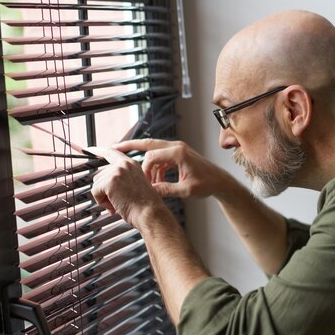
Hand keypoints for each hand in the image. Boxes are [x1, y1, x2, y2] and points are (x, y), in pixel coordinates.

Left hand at [87, 146, 170, 227]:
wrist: (150, 213)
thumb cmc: (144, 206)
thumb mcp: (133, 186)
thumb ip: (119, 180)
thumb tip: (101, 185)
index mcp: (131, 164)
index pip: (111, 152)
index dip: (98, 150)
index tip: (89, 149)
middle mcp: (124, 164)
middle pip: (100, 175)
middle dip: (105, 190)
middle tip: (119, 200)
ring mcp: (117, 171)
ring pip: (97, 184)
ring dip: (104, 197)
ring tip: (119, 202)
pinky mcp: (110, 181)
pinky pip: (95, 191)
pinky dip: (101, 202)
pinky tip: (114, 205)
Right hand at [114, 139, 230, 198]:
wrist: (221, 182)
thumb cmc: (207, 185)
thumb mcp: (186, 191)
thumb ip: (167, 190)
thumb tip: (149, 191)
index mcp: (178, 153)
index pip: (151, 155)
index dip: (144, 169)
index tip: (144, 182)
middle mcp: (176, 146)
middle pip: (147, 143)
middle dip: (130, 146)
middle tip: (113, 148)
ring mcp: (177, 149)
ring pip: (153, 150)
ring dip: (147, 164)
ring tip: (143, 179)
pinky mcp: (178, 154)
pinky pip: (160, 157)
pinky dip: (155, 167)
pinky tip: (155, 180)